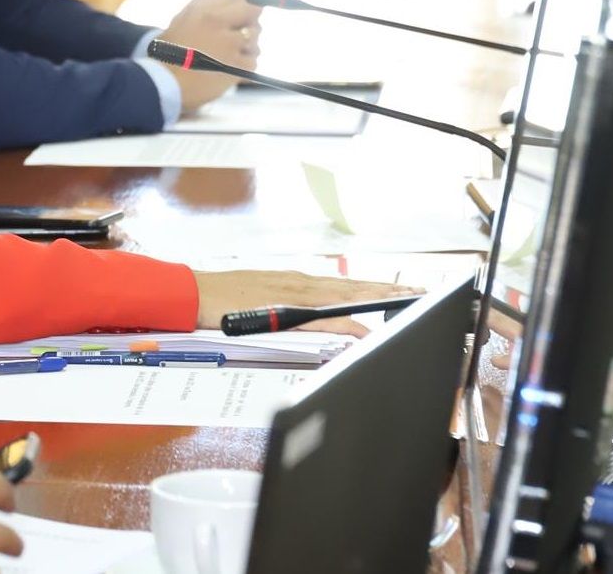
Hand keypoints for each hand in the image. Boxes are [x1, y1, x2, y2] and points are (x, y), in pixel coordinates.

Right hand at [160, 0, 262, 112]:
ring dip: (246, 45)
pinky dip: (243, 66)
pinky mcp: (236, 66)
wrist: (161, 83)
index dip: (244, 2)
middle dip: (248, 21)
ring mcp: (229, 44)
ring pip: (255, 37)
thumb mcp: (182, 17)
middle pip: (254, 11)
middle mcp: (218, 22)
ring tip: (226, 55)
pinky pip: (253, 60)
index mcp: (204, 9)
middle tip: (233, 35)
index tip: (241, 11)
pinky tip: (227, 69)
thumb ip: (207, 4)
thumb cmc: (169, 51)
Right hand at [193, 270, 421, 336]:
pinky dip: (345, 323)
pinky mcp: (283, 310)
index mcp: (295, 282)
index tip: (402, 289)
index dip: (375, 287)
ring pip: (345, 296)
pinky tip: (364, 329)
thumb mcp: (261, 303)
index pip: (344, 284)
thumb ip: (288, 310)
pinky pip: (321, 317)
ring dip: (376, 299)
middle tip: (421, 291)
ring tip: (406, 302)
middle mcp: (299, 283)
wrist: (191, 294)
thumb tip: (312, 321)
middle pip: (352, 286)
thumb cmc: (221, 300)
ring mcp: (293, 293)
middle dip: (387, 290)